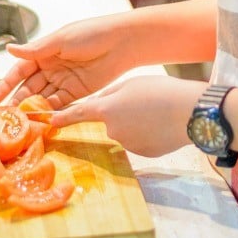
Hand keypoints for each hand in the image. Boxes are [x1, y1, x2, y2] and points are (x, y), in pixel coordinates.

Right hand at [0, 15, 137, 107]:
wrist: (122, 43)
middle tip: (4, 116)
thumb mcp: (61, 40)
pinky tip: (40, 120)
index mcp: (45, 51)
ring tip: (19, 122)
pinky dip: (49, 112)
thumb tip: (9, 48)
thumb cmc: (92, 33)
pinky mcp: (77, 93)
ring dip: (31, 109)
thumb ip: (36, 49)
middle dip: (17, 100)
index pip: (21, 69)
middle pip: (29, 86)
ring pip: (42, 97)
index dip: (7, 83)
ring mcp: (63, 80)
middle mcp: (52, 67)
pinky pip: (59, 104)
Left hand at [52, 75, 205, 157]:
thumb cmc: (160, 91)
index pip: (78, 114)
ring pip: (125, 130)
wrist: (188, 112)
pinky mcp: (143, 153)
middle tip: (143, 101)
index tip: (49, 123)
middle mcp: (113, 130)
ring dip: (135, 122)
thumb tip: (101, 105)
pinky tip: (161, 124)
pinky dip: (146, 133)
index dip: (63, 118)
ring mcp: (128, 144)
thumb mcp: (131, 84)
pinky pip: (139, 140)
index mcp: (106, 109)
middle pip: (109, 120)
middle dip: (120, 112)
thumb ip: (111, 94)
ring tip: (157, 111)